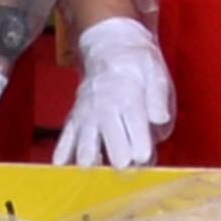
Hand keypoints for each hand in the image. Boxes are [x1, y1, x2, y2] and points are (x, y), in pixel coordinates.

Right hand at [56, 16, 173, 167]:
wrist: (109, 47)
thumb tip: (160, 119)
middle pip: (110, 138)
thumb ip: (158, 97)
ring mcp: (87, 113)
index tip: (143, 158)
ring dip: (90, 158)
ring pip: (86, 140)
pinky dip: (63, 151)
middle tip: (125, 170)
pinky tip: (61, 166)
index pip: (134, 123)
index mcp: (129, 97)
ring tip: (93, 173)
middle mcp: (105, 107)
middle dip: (118, 158)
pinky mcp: (75, 118)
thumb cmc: (138, 65)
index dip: (139, 144)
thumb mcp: (155, 72)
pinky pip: (66, 135)